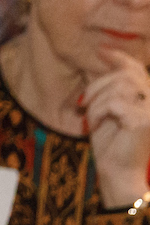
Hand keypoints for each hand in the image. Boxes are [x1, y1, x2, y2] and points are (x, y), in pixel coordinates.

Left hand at [81, 44, 149, 208]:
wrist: (117, 173)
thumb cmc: (111, 144)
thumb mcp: (106, 109)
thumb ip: (109, 87)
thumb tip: (103, 53)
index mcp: (147, 96)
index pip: (136, 68)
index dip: (119, 57)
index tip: (100, 51)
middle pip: (124, 75)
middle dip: (97, 86)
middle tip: (82, 104)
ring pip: (119, 87)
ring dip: (97, 102)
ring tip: (92, 119)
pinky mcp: (144, 119)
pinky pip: (114, 103)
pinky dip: (99, 112)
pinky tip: (96, 126)